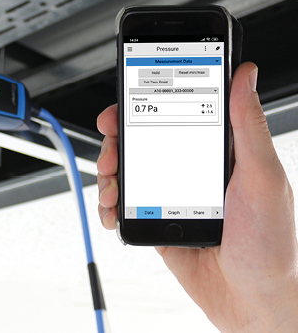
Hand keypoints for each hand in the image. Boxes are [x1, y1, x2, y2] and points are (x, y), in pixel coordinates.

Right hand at [97, 63, 297, 332]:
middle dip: (116, 139)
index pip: (173, 112)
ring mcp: (168, 194)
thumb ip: (248, 125)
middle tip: (112, 147)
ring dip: (107, 172)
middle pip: (139, 139)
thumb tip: (245, 75)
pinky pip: (121, 204)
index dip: (144, 102)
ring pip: (124, 169)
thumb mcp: (263, 177)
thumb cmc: (271, 244)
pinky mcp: (154, 219)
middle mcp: (188, 167)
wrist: (253, 302)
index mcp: (215, 151)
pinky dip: (107, 204)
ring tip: (111, 185)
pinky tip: (113, 209)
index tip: (126, 102)